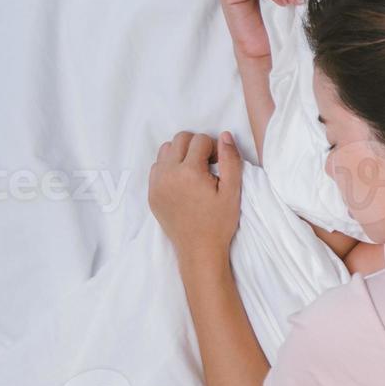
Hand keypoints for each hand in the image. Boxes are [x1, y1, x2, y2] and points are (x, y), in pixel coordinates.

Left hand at [149, 131, 242, 262]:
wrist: (199, 249)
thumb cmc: (219, 222)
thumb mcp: (233, 191)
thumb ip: (230, 160)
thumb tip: (224, 136)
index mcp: (189, 171)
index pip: (200, 140)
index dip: (214, 148)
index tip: (219, 164)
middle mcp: (168, 174)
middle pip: (179, 139)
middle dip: (196, 145)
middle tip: (208, 164)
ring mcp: (156, 184)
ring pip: (165, 150)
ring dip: (180, 154)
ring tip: (194, 171)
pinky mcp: (152, 193)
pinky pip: (156, 168)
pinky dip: (169, 167)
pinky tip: (183, 182)